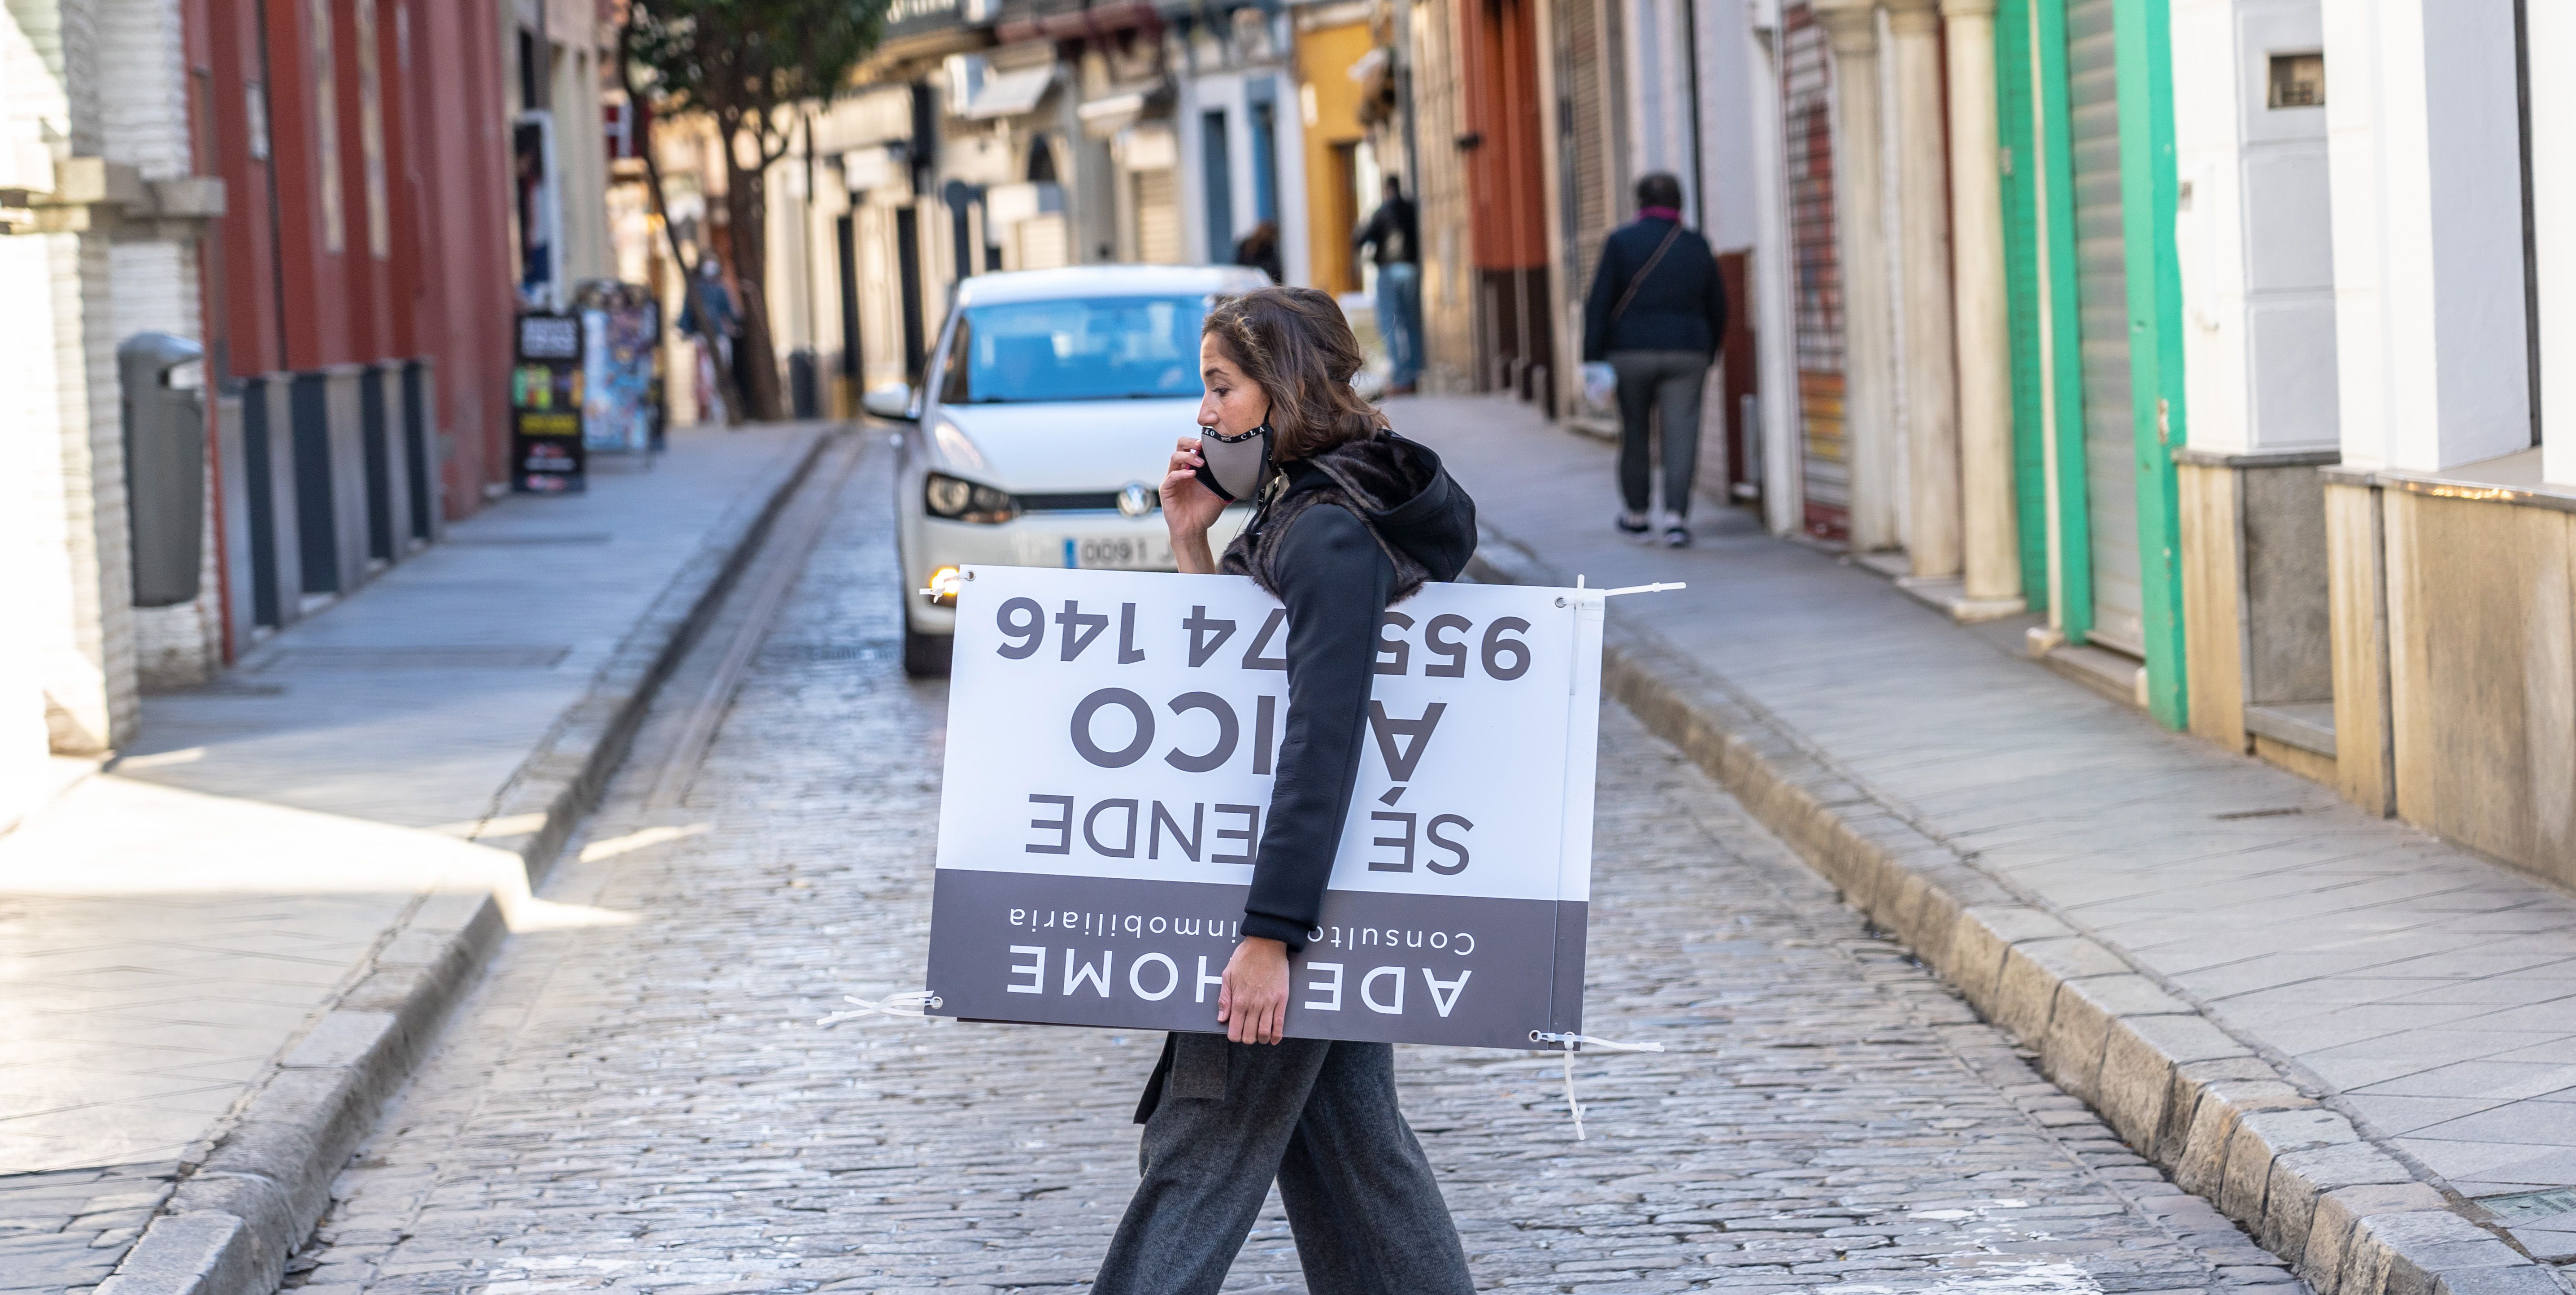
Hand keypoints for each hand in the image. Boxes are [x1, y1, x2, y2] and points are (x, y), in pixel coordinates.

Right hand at [1161, 436, 1225, 573]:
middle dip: (1191, 442)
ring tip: (1200, 462)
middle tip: (1202, 446)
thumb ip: (1229, 484)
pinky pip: (1171, 476)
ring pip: (1175, 457)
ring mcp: (1173, 479)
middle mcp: (1181, 470)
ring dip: (1188, 456)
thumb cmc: (1205, 512)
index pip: (1193, 448)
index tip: (1212, 442)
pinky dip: (1181, 473)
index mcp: (1193, 468)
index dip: (1200, 442)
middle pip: (1180, 446)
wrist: (1194, 530)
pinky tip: (1192, 474)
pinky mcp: (1166, 490)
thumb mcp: (1221, 495)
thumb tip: (1247, 476)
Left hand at [1216, 936, 1289, 1044]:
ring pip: (1265, 1032)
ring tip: (1260, 1037)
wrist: (1266, 944)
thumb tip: (1222, 1018)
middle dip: (1247, 1039)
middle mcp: (1253, 1004)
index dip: (1234, 1037)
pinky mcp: (1282, 999)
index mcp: (1238, 1000)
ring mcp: (1269, 1003)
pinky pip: (1280, 1023)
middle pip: (1250, 1035)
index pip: (1235, 1031)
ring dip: (1261, 1039)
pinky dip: (1277, 1035)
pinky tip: (1274, 1039)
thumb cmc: (1245, 957)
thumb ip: (1224, 999)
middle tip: (1247, 1035)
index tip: (1235, 1034)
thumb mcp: (1227, 975)